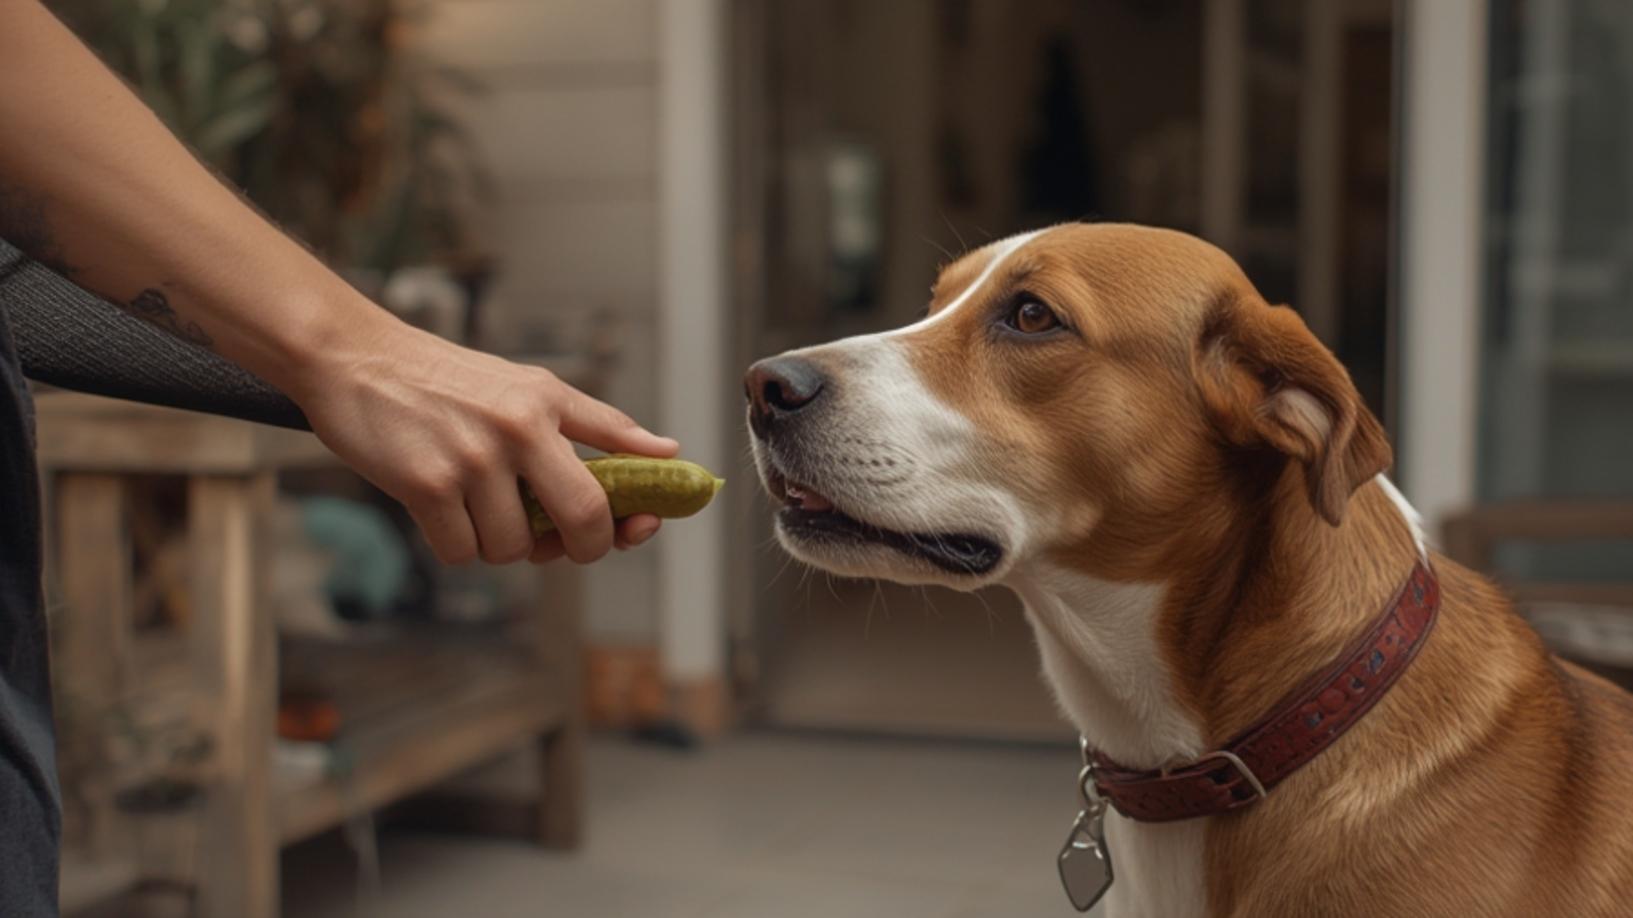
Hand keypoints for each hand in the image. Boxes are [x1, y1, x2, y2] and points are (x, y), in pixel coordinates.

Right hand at [292, 318, 678, 564]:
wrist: (356, 360)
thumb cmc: (447, 381)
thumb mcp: (530, 387)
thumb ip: (597, 423)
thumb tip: (668, 451)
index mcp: (549, 403)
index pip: (620, 458)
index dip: (640, 506)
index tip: (643, 526)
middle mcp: (519, 428)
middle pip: (583, 518)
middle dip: (581, 548)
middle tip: (559, 545)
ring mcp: (473, 459)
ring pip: (513, 548)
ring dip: (498, 544)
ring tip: (477, 505)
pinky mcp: (427, 485)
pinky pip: (463, 553)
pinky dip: (456, 544)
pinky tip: (442, 510)